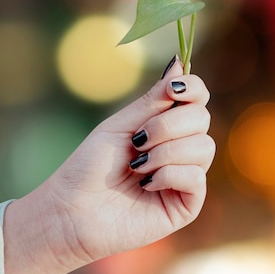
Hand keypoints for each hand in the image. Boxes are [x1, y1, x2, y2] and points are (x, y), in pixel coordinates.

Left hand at [50, 56, 214, 263]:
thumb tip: (179, 63)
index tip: (173, 88)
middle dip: (168, 125)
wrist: (72, 211)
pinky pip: (196, 177)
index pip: (197, 99)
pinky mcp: (186, 204)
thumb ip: (153, 100)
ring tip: (137, 165)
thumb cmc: (90, 167)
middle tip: (138, 139)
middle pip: (202, 119)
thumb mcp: (121, 125)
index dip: (192, 88)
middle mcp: (180, 149)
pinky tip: (144, 184)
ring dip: (165, 151)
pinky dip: (168, 174)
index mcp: (165, 127)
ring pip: (203, 147)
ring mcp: (185, 177)